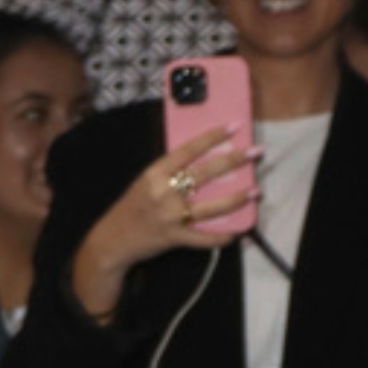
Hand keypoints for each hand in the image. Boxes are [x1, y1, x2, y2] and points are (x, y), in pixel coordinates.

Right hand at [69, 126, 258, 318]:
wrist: (112, 241)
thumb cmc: (132, 208)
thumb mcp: (145, 183)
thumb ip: (168, 172)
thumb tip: (202, 158)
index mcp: (154, 173)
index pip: (188, 149)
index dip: (213, 137)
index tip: (234, 127)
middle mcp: (163, 192)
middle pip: (205, 173)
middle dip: (234, 161)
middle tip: (255, 153)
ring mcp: (169, 216)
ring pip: (211, 207)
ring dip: (237, 199)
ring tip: (255, 191)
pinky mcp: (174, 238)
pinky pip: (204, 238)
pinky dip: (221, 236)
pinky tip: (237, 231)